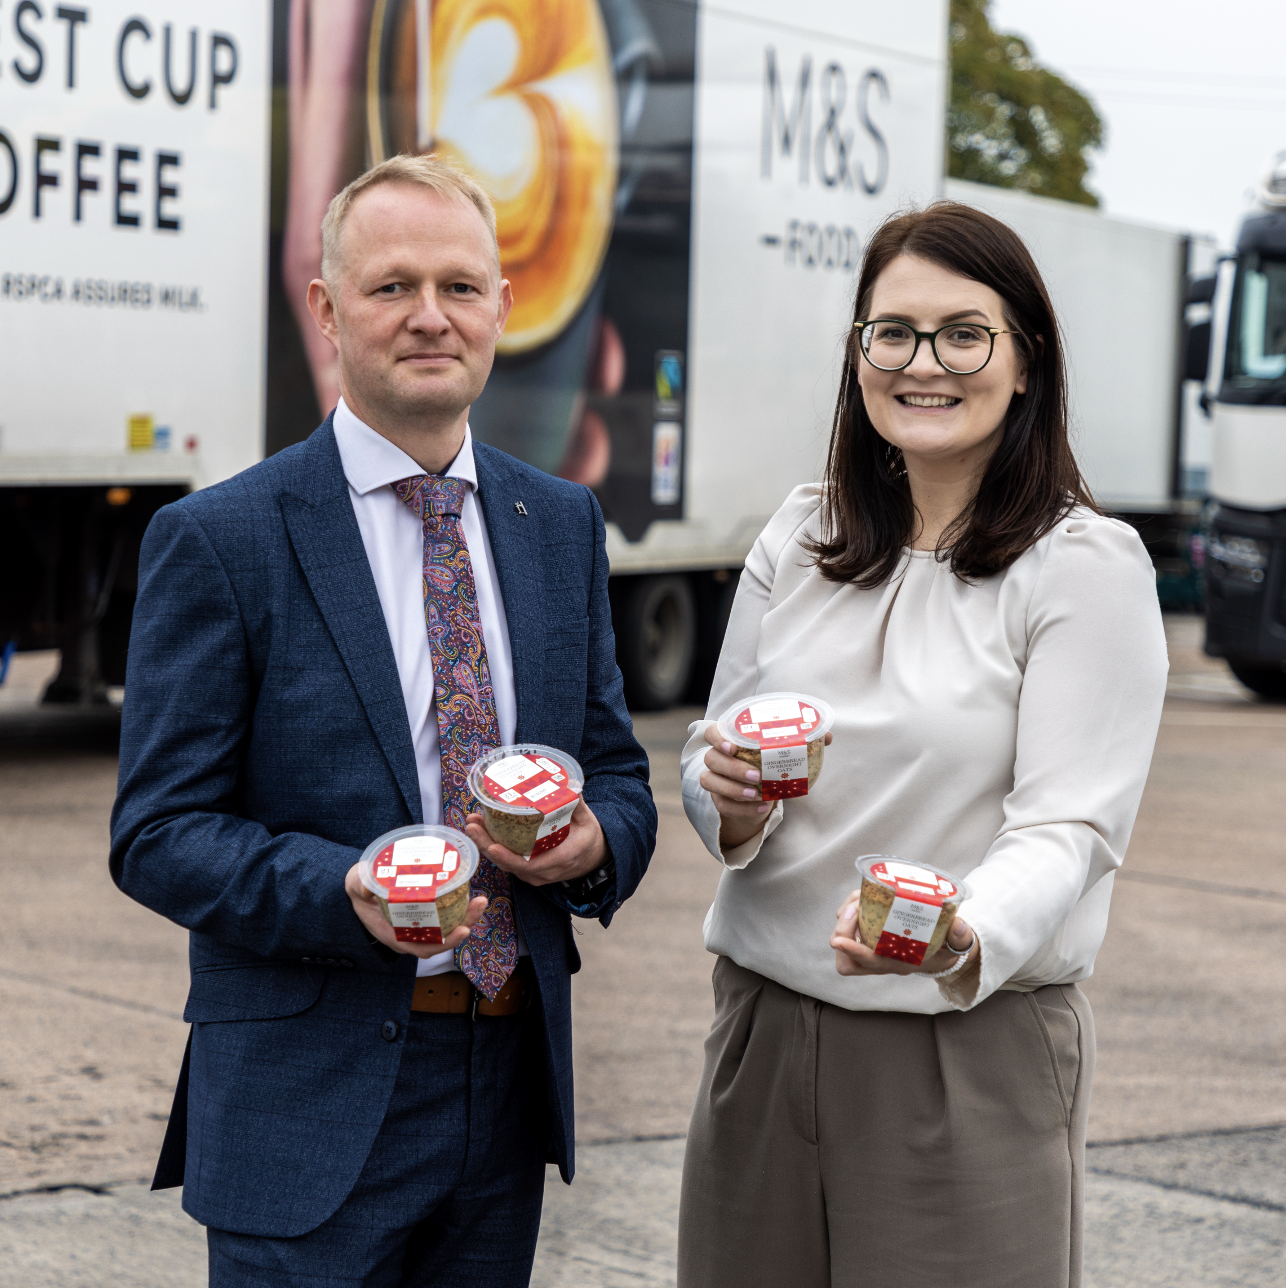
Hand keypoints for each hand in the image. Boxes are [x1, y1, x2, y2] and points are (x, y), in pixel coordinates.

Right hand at [345, 863, 488, 958]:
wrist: (360, 884)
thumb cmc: (359, 888)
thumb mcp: (356, 884)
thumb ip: (360, 885)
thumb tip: (366, 887)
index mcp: (396, 935)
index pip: (425, 947)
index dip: (445, 942)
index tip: (462, 930)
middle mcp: (411, 934)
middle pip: (444, 937)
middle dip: (465, 923)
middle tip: (480, 903)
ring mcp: (419, 923)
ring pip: (448, 926)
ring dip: (466, 915)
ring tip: (480, 900)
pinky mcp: (424, 910)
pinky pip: (444, 913)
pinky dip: (458, 906)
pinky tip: (468, 891)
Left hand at [464, 798, 605, 887]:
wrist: (595, 858)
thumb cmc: (589, 837)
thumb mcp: (587, 820)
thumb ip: (576, 803)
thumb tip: (567, 783)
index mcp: (561, 859)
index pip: (530, 865)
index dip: (509, 857)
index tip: (492, 845)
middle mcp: (545, 872)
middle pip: (510, 865)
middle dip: (486, 846)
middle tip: (472, 825)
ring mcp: (536, 875)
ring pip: (506, 865)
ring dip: (486, 845)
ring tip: (473, 824)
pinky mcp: (530, 873)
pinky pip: (509, 864)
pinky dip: (494, 849)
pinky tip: (483, 831)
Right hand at [699, 723, 832, 851]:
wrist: (759, 786)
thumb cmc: (767, 759)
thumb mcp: (783, 748)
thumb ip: (802, 739)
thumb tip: (827, 736)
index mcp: (729, 739)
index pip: (712, 733)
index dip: (718, 739)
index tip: (733, 747)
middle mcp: (716, 758)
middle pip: (711, 759)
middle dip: (733, 768)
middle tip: (756, 776)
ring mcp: (715, 779)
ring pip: (710, 782)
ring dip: (733, 789)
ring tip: (755, 794)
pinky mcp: (719, 799)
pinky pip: (723, 805)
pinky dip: (742, 809)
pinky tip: (762, 807)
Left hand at [830, 888, 977, 977]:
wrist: (946, 949)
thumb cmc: (949, 946)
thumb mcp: (959, 943)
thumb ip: (961, 936)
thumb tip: (959, 926)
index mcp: (900, 964)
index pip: (869, 963)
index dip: (853, 951)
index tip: (839, 940)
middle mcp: (882, 961)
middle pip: (846, 960)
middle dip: (842, 932)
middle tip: (855, 908)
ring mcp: (873, 951)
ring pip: (842, 941)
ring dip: (844, 920)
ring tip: (859, 900)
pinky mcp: (870, 938)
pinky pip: (849, 929)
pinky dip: (849, 913)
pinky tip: (863, 899)